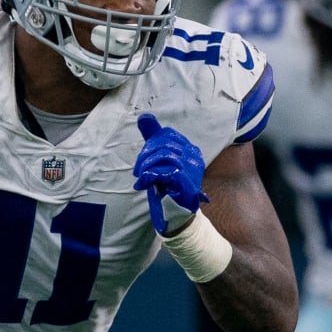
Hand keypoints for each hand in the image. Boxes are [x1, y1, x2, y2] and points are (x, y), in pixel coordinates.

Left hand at [132, 113, 207, 235]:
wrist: (177, 215)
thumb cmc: (169, 188)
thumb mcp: (161, 162)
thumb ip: (154, 140)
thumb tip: (144, 117)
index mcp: (190, 150)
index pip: (167, 134)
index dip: (150, 144)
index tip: (142, 161)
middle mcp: (193, 157)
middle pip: (163, 144)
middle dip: (144, 156)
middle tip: (137, 171)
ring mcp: (190, 169)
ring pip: (163, 155)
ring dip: (145, 167)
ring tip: (140, 178)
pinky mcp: (184, 181)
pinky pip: (163, 171)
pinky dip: (148, 177)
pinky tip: (143, 185)